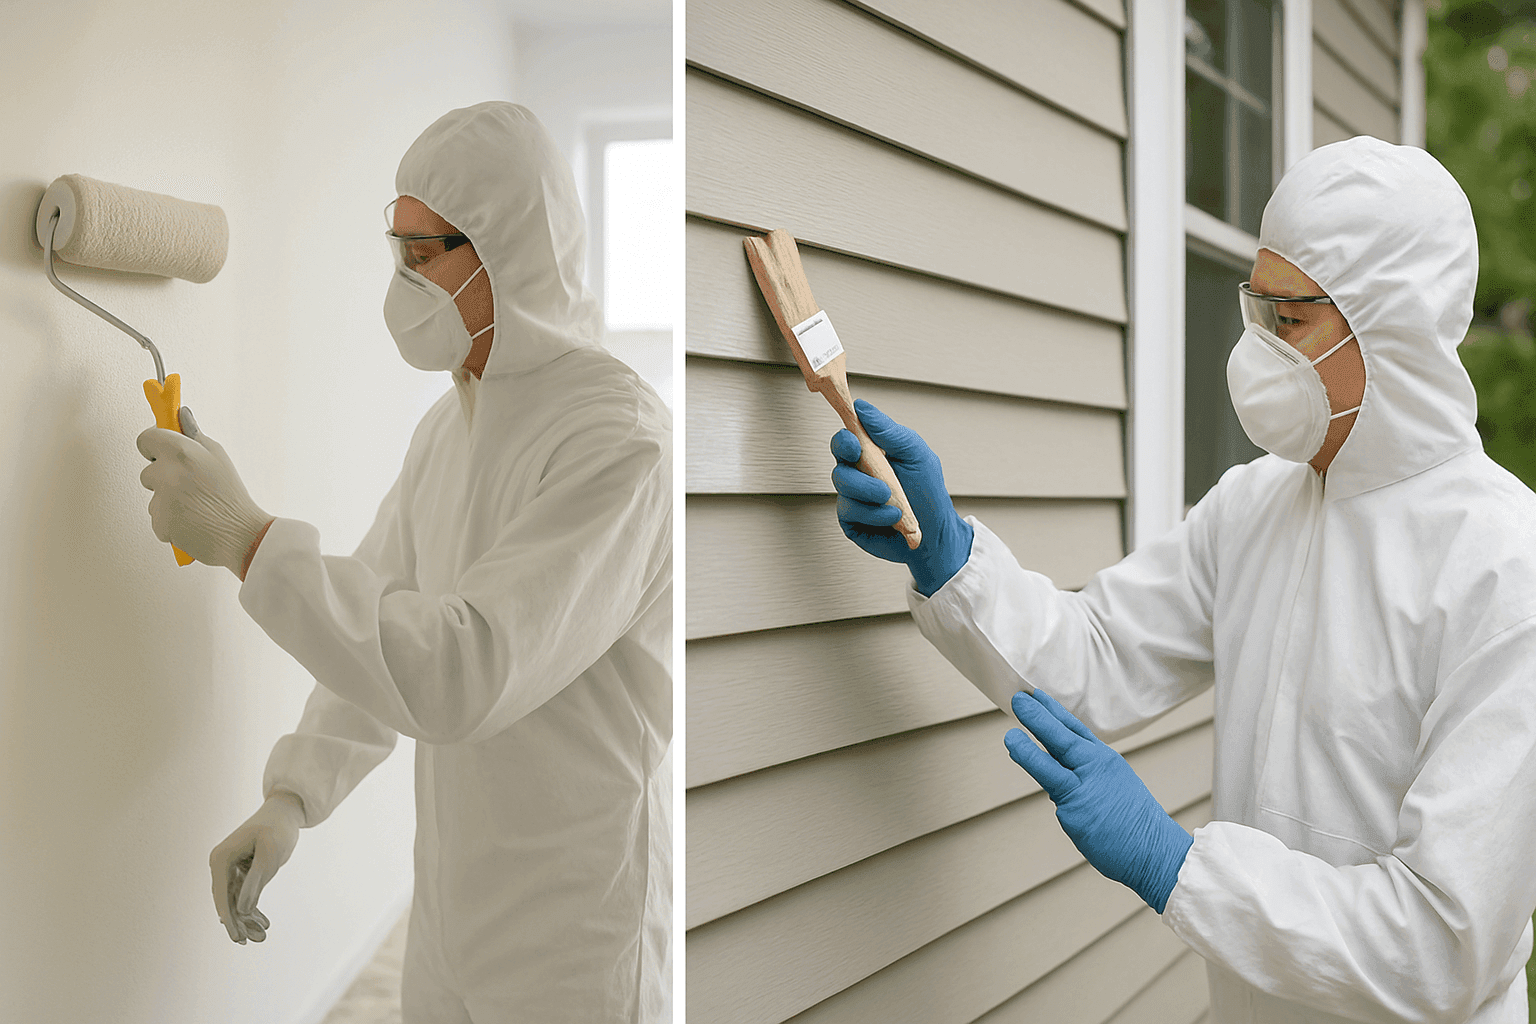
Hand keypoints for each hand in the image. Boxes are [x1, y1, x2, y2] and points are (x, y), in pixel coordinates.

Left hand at [137, 407, 273, 573]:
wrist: (241, 535)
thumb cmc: (231, 495)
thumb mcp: (218, 457)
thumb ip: (194, 435)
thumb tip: (181, 415)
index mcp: (182, 452)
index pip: (146, 438)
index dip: (152, 446)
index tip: (160, 452)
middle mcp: (168, 473)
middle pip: (148, 472)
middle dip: (163, 478)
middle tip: (190, 486)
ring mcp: (162, 499)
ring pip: (153, 497)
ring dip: (167, 502)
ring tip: (195, 506)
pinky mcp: (160, 523)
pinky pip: (157, 518)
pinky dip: (170, 521)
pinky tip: (190, 521)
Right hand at [209, 791, 304, 943]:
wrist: (285, 813)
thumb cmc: (278, 829)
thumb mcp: (271, 854)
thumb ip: (256, 881)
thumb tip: (242, 909)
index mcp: (221, 857)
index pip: (221, 894)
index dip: (228, 917)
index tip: (236, 937)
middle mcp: (220, 864)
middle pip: (226, 900)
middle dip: (239, 922)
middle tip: (253, 941)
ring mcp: (229, 869)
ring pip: (235, 900)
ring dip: (247, 919)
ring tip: (262, 936)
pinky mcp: (241, 872)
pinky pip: (244, 894)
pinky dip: (253, 909)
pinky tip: (264, 923)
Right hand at [830, 399, 973, 595]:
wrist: (935, 535)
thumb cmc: (927, 493)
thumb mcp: (915, 455)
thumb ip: (890, 431)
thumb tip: (862, 407)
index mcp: (872, 453)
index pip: (847, 439)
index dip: (845, 439)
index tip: (855, 445)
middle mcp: (858, 473)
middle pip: (839, 464)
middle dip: (858, 473)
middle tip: (880, 482)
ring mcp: (853, 497)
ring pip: (844, 487)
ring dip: (871, 494)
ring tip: (896, 505)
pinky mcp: (851, 519)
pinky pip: (849, 511)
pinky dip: (875, 514)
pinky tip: (892, 517)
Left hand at [1004, 689, 1192, 913]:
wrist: (1156, 852)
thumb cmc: (1134, 823)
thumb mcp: (1113, 784)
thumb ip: (1083, 772)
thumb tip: (1054, 767)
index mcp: (1105, 759)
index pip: (1075, 729)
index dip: (1054, 711)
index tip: (1036, 695)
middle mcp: (1097, 768)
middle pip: (1063, 738)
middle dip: (1038, 717)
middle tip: (1019, 699)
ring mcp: (1087, 790)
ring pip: (1052, 763)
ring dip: (1028, 748)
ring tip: (1010, 735)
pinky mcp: (1077, 813)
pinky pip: (1054, 794)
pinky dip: (1037, 774)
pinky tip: (1019, 755)